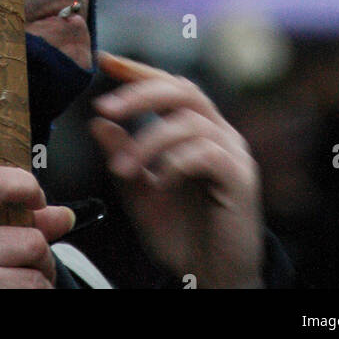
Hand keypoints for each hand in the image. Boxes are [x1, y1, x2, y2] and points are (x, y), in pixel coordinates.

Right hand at [0, 166, 75, 288]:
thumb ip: (11, 221)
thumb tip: (65, 215)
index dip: (26, 185)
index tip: (37, 200)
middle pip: (33, 241)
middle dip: (40, 259)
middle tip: (21, 269)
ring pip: (37, 279)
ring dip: (37, 285)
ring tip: (11, 287)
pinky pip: (32, 297)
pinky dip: (32, 300)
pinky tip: (7, 298)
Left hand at [90, 53, 263, 287]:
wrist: (212, 278)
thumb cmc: (181, 234)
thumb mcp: (140, 192)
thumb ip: (123, 156)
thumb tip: (97, 122)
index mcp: (196, 130)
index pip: (169, 86)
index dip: (138, 70)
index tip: (104, 59)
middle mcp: (219, 133)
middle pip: (183, 90)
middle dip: (140, 93)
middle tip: (105, 107)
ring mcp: (233, 153)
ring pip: (190, 121)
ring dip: (148, 141)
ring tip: (121, 168)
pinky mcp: (241, 178)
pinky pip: (207, 153)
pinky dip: (175, 162)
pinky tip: (159, 181)